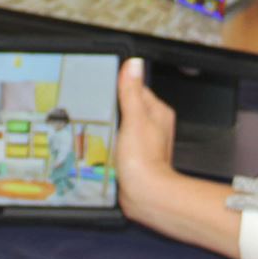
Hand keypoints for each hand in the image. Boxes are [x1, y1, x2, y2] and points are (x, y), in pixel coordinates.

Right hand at [114, 58, 242, 258]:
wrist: (144, 194)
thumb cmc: (143, 160)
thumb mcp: (134, 118)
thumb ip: (131, 91)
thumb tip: (133, 65)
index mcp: (158, 111)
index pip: (136, 88)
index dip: (119, 88)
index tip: (105, 90)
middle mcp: (154, 125)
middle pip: (127, 107)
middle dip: (113, 109)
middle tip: (99, 113)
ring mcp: (144, 142)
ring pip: (121, 125)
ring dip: (110, 128)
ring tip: (100, 132)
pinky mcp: (134, 156)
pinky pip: (118, 142)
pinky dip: (110, 143)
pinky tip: (102, 146)